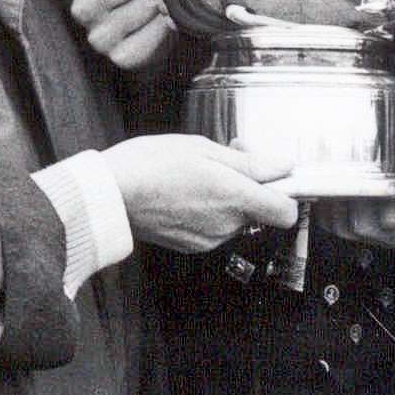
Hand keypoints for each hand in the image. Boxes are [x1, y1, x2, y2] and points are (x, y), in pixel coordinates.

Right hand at [101, 135, 296, 250]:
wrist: (107, 195)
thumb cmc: (149, 165)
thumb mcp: (203, 149)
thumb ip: (249, 163)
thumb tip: (283, 167)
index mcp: (234, 198)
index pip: (287, 211)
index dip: (287, 192)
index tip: (276, 175)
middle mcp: (226, 225)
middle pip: (260, 210)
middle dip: (251, 185)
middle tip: (228, 158)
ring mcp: (209, 239)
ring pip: (236, 218)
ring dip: (229, 197)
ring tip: (200, 173)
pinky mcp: (191, 245)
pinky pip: (215, 227)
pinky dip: (209, 211)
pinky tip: (187, 192)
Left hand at [324, 108, 394, 258]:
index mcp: (390, 214)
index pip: (352, 179)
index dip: (349, 153)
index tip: (354, 132)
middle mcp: (366, 225)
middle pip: (335, 183)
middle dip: (341, 158)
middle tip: (348, 135)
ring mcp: (354, 230)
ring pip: (328, 194)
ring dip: (332, 173)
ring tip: (345, 153)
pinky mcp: (348, 231)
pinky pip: (325, 207)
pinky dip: (329, 189)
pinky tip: (342, 174)